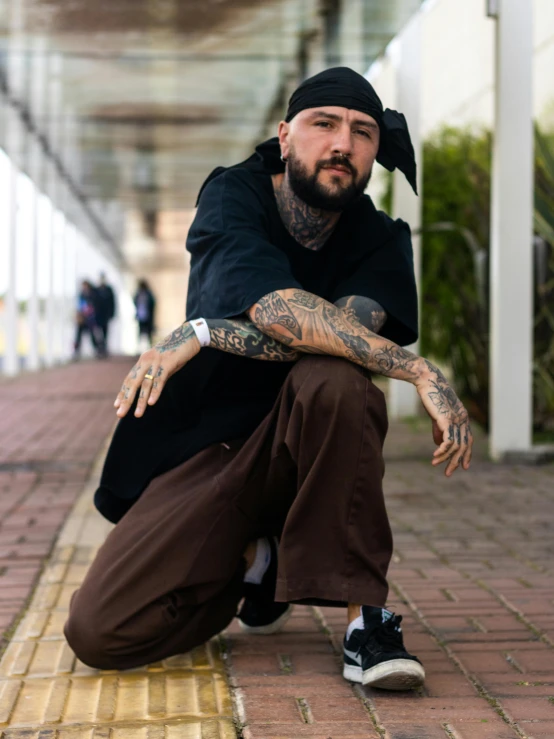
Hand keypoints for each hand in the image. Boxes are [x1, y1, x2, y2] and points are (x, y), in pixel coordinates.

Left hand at [114, 322, 199, 417]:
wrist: (188, 336)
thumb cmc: (176, 352)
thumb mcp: (162, 364)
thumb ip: (154, 374)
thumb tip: (149, 388)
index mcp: (143, 361)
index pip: (129, 379)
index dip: (123, 392)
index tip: (116, 405)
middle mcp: (146, 361)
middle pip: (133, 383)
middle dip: (126, 399)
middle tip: (120, 413)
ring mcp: (156, 362)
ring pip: (146, 384)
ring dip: (140, 401)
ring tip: (137, 414)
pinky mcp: (167, 363)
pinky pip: (159, 380)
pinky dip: (155, 392)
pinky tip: (151, 403)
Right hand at [415, 360, 472, 476]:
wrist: (427, 381)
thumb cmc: (431, 396)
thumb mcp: (436, 415)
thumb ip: (439, 429)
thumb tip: (440, 445)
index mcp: (463, 418)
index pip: (468, 440)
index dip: (467, 454)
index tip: (463, 466)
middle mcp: (463, 420)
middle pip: (464, 446)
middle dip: (456, 461)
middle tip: (449, 473)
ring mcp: (456, 420)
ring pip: (455, 446)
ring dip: (445, 458)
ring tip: (434, 464)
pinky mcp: (447, 420)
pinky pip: (448, 441)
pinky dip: (442, 451)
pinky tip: (435, 456)